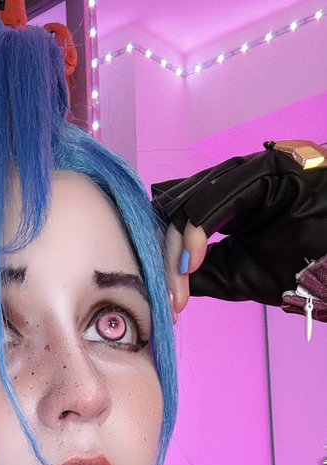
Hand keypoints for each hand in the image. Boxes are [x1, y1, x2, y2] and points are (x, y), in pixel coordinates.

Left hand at [153, 144, 326, 307]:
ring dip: (179, 246)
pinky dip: (199, 229)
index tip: (162, 293)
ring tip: (177, 281)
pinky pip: (221, 196)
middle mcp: (237, 182)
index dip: (164, 250)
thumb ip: (203, 271)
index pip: (182, 215)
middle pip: (182, 206)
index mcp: (232, 202)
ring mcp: (252, 171)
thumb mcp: (240, 274)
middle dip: (166, 253)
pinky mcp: (268, 169)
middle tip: (165, 294)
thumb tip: (164, 279)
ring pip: (196, 200)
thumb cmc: (302, 266)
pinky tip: (192, 260)